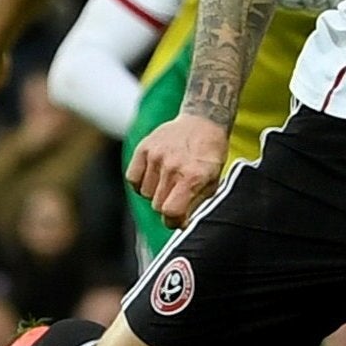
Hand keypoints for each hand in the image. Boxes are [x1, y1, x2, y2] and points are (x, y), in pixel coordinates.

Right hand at [127, 113, 227, 227]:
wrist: (203, 121)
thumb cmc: (210, 155)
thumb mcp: (212, 181)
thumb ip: (196, 204)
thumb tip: (179, 224)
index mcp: (193, 177)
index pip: (171, 212)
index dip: (174, 221)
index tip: (179, 220)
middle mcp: (172, 166)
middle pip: (157, 205)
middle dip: (167, 206)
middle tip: (177, 197)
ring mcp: (156, 156)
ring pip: (145, 193)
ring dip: (155, 193)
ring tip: (169, 181)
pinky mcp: (143, 148)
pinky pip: (133, 179)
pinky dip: (141, 182)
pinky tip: (155, 176)